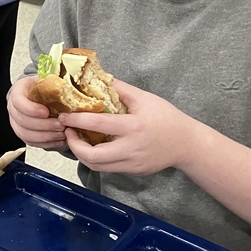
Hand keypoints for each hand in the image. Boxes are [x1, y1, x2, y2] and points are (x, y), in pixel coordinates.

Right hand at [7, 76, 67, 149]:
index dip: (31, 109)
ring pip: (26, 135)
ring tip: (62, 133)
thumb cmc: (44, 87)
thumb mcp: (48, 80)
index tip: (46, 111)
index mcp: (18, 92)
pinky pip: (32, 143)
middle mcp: (14, 109)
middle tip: (60, 125)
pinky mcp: (24, 134)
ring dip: (46, 136)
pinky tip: (59, 140)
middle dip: (44, 125)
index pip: (18, 102)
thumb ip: (54, 83)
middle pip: (23, 121)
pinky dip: (46, 143)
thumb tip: (67, 89)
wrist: (40, 95)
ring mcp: (17, 123)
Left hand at [59, 80, 190, 173]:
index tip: (64, 117)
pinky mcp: (133, 172)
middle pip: (92, 157)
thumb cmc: (166, 117)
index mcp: (132, 127)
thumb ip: (120, 89)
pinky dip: (96, 159)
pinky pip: (108, 168)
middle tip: (69, 132)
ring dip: (82, 155)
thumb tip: (99, 78)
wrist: (187, 144)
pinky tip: (93, 147)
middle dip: (74, 146)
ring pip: (97, 166)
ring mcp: (131, 164)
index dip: (76, 120)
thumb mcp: (145, 98)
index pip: (97, 124)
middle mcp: (130, 149)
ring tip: (78, 140)